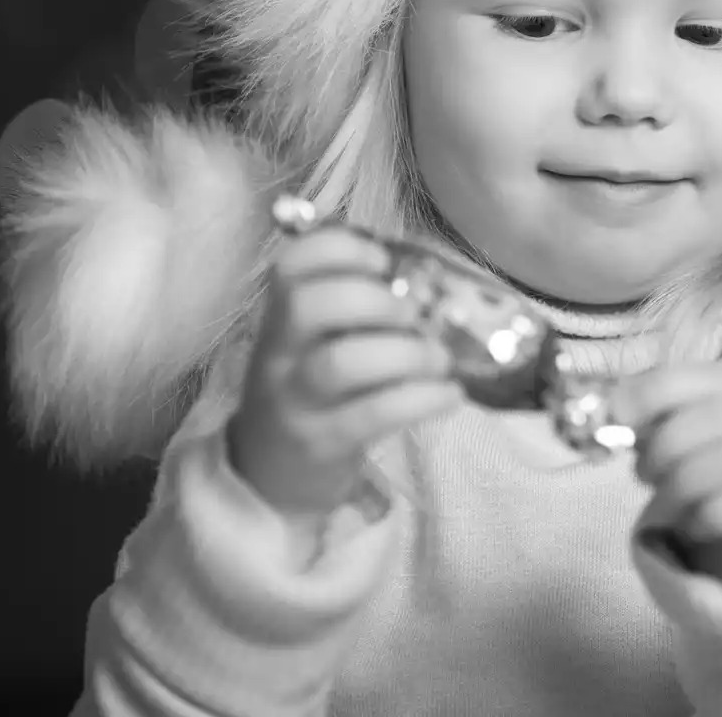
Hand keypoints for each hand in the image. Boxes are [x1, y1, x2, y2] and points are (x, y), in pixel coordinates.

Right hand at [226, 227, 463, 522]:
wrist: (271, 473)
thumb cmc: (315, 390)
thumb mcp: (319, 342)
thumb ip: (360, 308)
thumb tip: (434, 283)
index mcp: (282, 316)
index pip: (290, 265)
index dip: (342, 250)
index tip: (383, 260)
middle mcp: (281, 353)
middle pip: (309, 305)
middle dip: (374, 299)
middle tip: (414, 314)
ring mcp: (297, 400)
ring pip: (342, 363)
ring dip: (407, 353)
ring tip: (440, 359)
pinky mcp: (324, 442)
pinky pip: (374, 413)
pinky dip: (423, 398)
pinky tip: (451, 394)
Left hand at [618, 360, 721, 595]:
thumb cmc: (720, 484)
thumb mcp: (687, 446)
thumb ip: (656, 425)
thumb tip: (612, 416)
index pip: (701, 376)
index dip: (653, 392)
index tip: (618, 418)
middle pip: (714, 416)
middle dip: (664, 445)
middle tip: (641, 474)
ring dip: (677, 486)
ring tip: (663, 508)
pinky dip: (701, 519)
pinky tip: (694, 528)